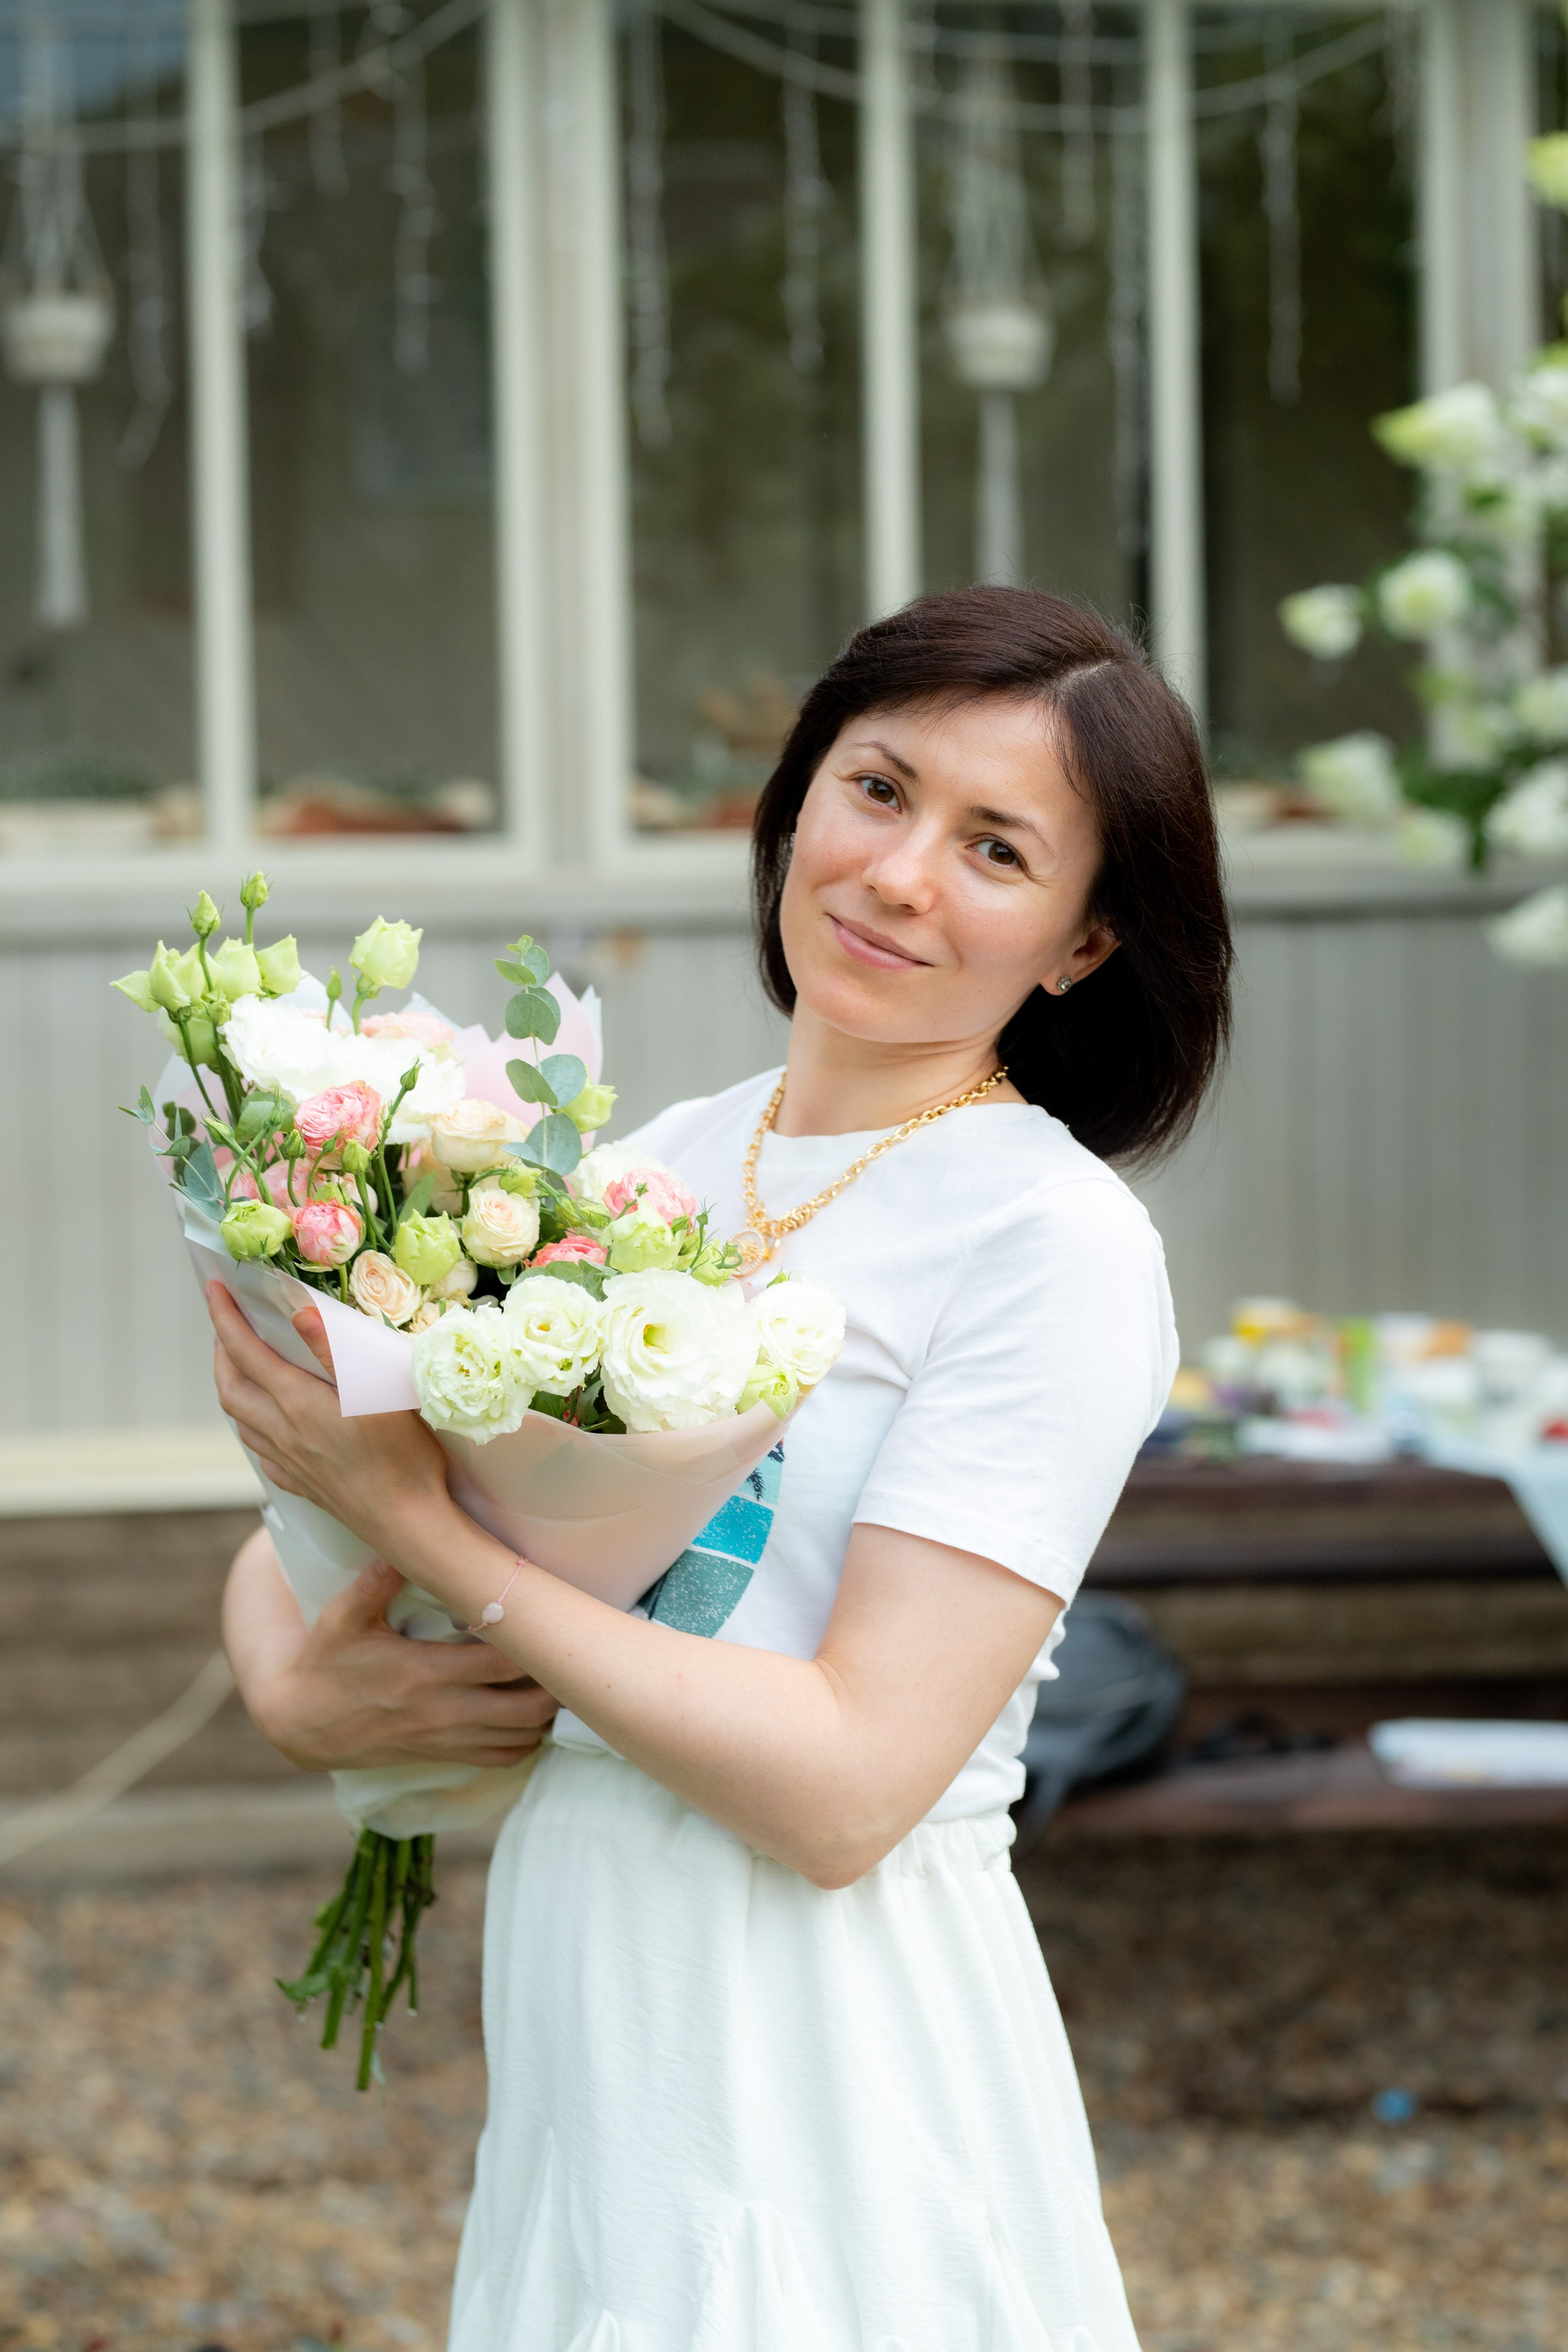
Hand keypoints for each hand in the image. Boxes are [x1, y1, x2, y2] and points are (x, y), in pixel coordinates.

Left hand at [206, 1281, 451, 1560]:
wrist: (408, 1525)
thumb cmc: (403, 1457)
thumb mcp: (376, 1393)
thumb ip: (335, 1352)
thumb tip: (298, 1313)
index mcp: (297, 1404)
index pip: (245, 1352)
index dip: (224, 1318)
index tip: (212, 1287)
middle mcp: (283, 1433)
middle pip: (230, 1389)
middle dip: (220, 1352)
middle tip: (225, 1325)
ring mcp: (291, 1463)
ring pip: (242, 1422)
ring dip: (232, 1388)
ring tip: (240, 1369)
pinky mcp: (305, 1485)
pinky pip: (264, 1453)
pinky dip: (254, 1429)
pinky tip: (269, 1428)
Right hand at [225, 1530, 558, 1771]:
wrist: (302, 1725)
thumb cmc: (326, 1663)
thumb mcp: (341, 1618)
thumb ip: (374, 1583)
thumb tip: (403, 1542)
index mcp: (423, 1672)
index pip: (500, 1661)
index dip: (533, 1643)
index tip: (550, 1617)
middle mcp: (442, 1711)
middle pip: (525, 1707)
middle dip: (556, 1684)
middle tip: (569, 1651)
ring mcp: (446, 1739)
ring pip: (520, 1737)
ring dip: (546, 1714)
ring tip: (560, 1679)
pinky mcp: (443, 1755)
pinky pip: (501, 1759)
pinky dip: (526, 1741)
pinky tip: (532, 1715)